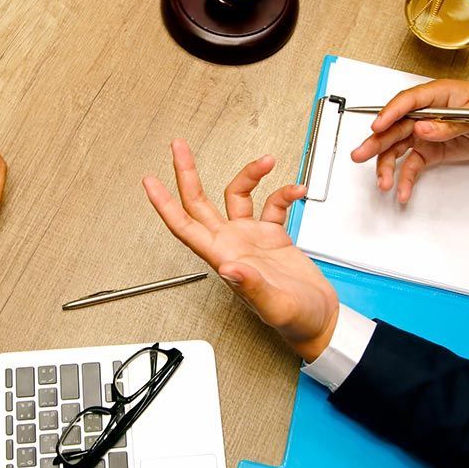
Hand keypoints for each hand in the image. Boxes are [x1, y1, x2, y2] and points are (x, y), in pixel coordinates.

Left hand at [143, 139, 338, 360]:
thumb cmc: (295, 320)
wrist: (318, 320)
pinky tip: (296, 190)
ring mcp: (250, 238)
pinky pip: (273, 205)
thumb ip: (251, 287)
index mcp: (223, 258)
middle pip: (200, 202)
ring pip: (237, 196)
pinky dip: (283, 193)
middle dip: (187, 173)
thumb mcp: (274, 305)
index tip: (150, 182)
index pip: (184, 226)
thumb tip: (230, 269)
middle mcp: (231, 244)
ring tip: (266, 162)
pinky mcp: (272, 236)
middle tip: (178, 147)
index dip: (164, 204)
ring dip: (249, 175)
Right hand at [350, 79, 468, 202]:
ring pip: (397, 148)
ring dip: (386, 165)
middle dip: (376, 142)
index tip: (377, 127)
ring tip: (382, 182)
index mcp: (438, 95)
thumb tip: (422, 128)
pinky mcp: (430, 151)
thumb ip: (450, 124)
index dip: (390, 113)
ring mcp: (425, 133)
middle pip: (394, 127)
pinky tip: (402, 191)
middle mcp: (425, 113)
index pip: (408, 101)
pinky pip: (412, 165)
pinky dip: (405, 179)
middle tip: (360, 155)